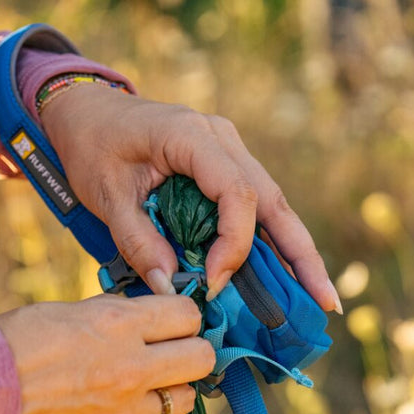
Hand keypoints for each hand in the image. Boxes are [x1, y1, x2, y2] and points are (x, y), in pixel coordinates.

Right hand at [0, 294, 215, 413]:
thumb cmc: (1, 350)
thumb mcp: (58, 313)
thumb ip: (106, 315)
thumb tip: (138, 316)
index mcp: (116, 325)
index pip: (187, 313)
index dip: (181, 315)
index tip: (171, 321)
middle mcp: (130, 370)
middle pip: (202, 358)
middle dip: (189, 352)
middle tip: (169, 353)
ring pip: (183, 402)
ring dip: (169, 392)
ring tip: (141, 388)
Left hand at [39, 84, 340, 311]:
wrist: (88, 111)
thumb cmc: (92, 146)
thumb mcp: (104, 195)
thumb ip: (136, 240)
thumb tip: (170, 287)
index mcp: (191, 136)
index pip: (236, 193)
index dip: (234, 244)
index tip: (213, 282)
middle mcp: (222, 138)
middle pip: (273, 200)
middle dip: (300, 255)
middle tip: (325, 303)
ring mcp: (229, 149)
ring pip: (273, 204)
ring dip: (297, 252)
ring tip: (321, 298)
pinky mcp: (226, 164)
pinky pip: (256, 205)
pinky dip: (273, 241)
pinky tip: (289, 277)